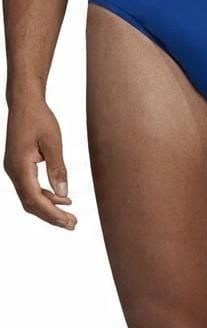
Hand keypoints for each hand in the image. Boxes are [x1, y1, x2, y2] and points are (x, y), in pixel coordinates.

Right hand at [4, 97, 76, 228]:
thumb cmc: (39, 117)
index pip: (35, 198)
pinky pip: (30, 188)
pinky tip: (62, 198)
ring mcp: (14, 169)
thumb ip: (58, 168)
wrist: (24, 102)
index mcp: (20, 165)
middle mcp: (13, 170)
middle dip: (52, 216)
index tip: (69, 221)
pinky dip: (46, 196)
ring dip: (49, 208)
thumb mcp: (53, 142)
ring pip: (30, 198)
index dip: (53, 214)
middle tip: (73, 224)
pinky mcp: (18, 167)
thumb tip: (63, 193)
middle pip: (31, 203)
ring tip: (70, 216)